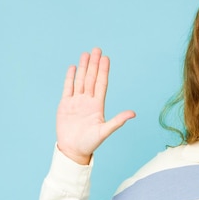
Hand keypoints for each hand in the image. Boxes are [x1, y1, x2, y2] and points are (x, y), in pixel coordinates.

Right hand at [56, 48, 135, 164]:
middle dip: (94, 64)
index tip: (106, 58)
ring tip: (86, 54)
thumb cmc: (90, 144)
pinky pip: (68, 88)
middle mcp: (88, 101)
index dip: (104, 71)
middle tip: (97, 49)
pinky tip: (73, 67)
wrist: (73, 150)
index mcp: (98, 106)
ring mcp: (76, 102)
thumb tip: (133, 114)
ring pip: (80, 80)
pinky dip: (70, 78)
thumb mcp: (105, 132)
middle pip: (91, 79)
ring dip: (84, 68)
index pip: (101, 84)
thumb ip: (117, 121)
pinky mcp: (65, 105)